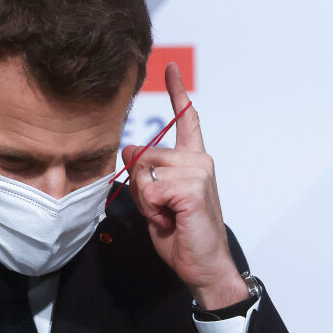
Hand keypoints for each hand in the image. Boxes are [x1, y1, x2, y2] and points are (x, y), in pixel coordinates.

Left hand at [122, 62, 248, 309]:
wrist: (202, 266)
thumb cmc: (179, 233)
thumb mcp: (154, 198)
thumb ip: (144, 172)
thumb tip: (129, 149)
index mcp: (192, 160)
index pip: (185, 119)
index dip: (176, 92)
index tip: (169, 67)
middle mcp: (198, 159)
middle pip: (142, 154)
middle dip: (140, 186)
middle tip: (161, 209)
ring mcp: (199, 171)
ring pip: (144, 172)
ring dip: (146, 200)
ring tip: (167, 215)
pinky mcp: (193, 187)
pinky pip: (151, 189)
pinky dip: (152, 210)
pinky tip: (171, 220)